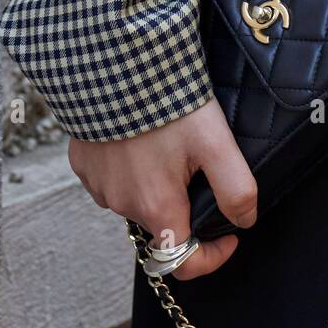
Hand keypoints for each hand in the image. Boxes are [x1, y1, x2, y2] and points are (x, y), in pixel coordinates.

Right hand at [68, 99, 256, 279]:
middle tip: (202, 170)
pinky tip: (142, 140)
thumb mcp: (216, 143)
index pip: (182, 263)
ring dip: (157, 188)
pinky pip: (113, 180)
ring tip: (171, 149)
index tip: (230, 234)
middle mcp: (122, 205)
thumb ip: (236, 188)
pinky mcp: (83, 164)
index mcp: (156, 207)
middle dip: (186, 209)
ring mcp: (98, 185)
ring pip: (137, 202)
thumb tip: (245, 219)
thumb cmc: (167, 103)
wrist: (114, 64)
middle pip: (162, 226)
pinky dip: (131, 170)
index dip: (212, 257)